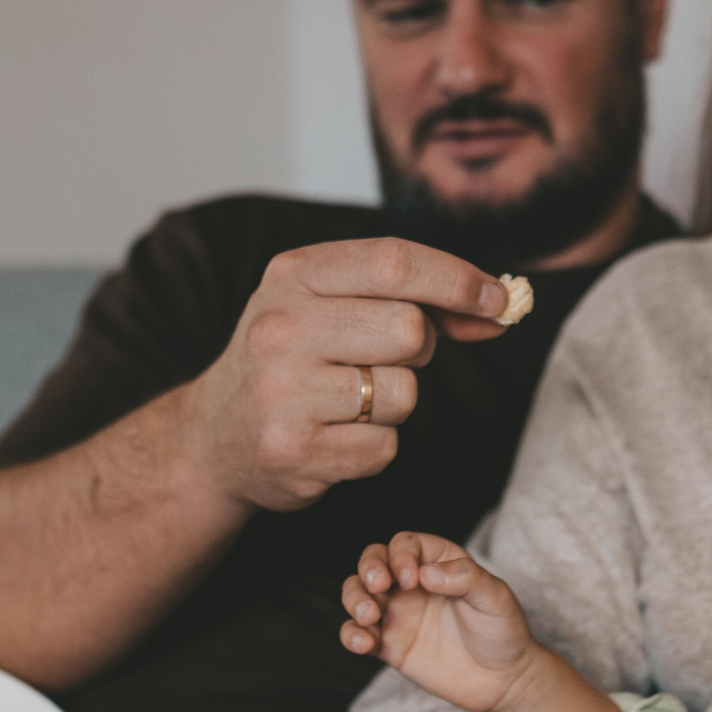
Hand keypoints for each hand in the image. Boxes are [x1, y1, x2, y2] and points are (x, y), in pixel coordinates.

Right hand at [182, 239, 510, 510]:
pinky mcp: (294, 450)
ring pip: (403, 394)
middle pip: (409, 329)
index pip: (393, 262)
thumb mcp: (329, 306)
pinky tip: (335, 437)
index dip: (456, 280)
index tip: (498, 300)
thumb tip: (497, 307)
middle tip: (380, 359)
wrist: (213, 438)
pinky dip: (374, 447)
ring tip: (347, 402)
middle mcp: (281, 327)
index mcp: (292, 275)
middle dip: (418, 349)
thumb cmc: (288, 363)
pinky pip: (384, 448)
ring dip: (393, 403)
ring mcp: (283, 391)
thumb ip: (409, 297)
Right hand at [341, 532, 538, 711]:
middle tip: (379, 586)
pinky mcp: (388, 645)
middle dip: (368, 568)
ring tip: (370, 616)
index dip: (400, 554)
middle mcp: (412, 585)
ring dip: (354, 599)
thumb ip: (466, 577)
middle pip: (372, 561)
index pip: (405, 544)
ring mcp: (397, 614)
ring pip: (357, 593)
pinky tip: (364, 643)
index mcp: (437, 563)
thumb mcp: (495, 598)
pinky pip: (357, 633)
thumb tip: (427, 573)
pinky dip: (351, 635)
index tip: (411, 578)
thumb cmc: (503, 631)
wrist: (503, 680)